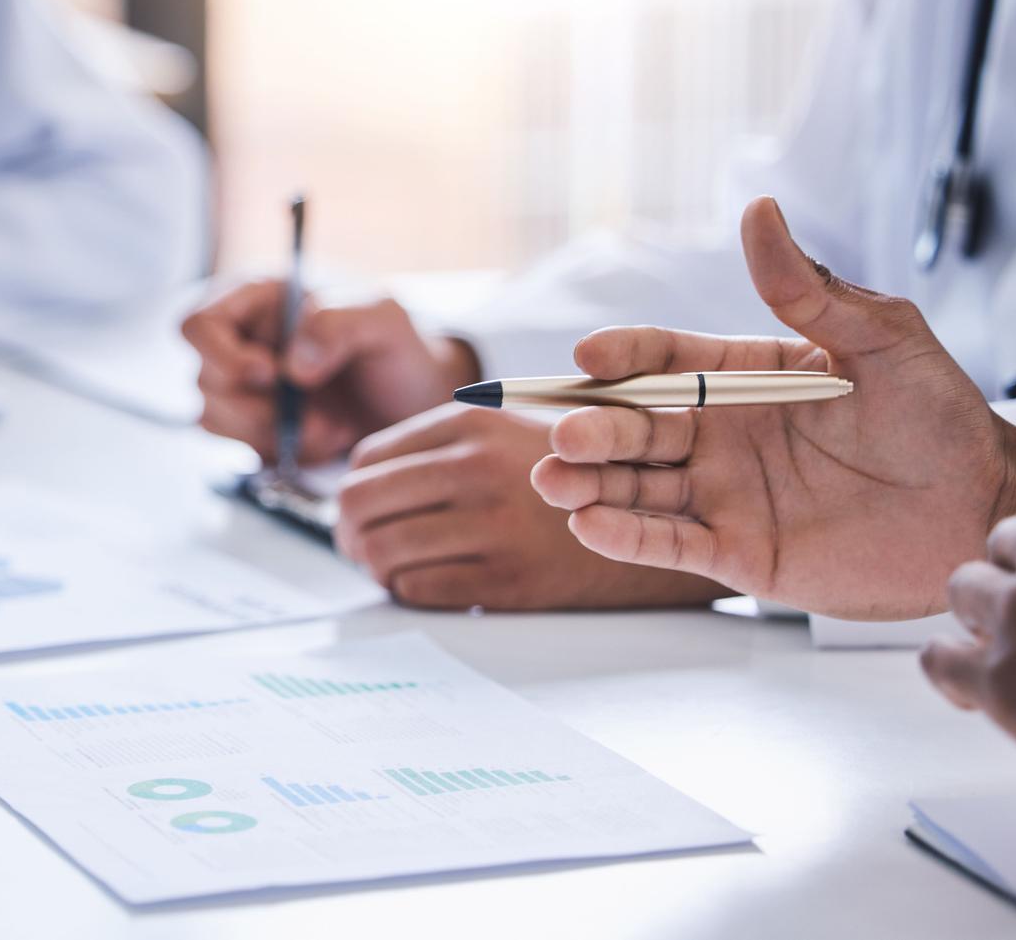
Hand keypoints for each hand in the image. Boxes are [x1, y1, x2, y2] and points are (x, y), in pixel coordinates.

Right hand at [182, 279, 477, 464]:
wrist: (416, 398)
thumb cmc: (395, 343)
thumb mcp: (382, 316)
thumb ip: (338, 323)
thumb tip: (293, 366)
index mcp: (256, 299)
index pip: (199, 324)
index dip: (221, 354)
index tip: (269, 374)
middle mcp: (240, 342)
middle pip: (204, 380)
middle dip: (259, 410)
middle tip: (319, 420)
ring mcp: (245, 388)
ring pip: (216, 419)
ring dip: (272, 434)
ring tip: (333, 430)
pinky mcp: (256, 428)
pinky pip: (244, 447)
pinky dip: (284, 452)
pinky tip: (326, 441)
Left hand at [336, 403, 730, 609]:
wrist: (668, 518)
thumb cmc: (584, 471)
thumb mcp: (520, 426)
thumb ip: (451, 438)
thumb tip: (363, 471)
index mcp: (472, 424)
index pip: (369, 459)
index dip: (353, 488)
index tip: (359, 507)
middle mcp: (476, 470)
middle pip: (360, 503)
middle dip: (348, 529)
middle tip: (357, 543)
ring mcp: (491, 526)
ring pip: (381, 550)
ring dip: (372, 565)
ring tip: (386, 566)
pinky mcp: (506, 580)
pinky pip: (417, 590)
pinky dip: (405, 591)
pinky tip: (422, 584)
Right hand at [531, 195, 1015, 619]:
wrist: (984, 512)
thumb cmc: (941, 418)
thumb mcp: (882, 339)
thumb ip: (809, 289)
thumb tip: (758, 210)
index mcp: (748, 375)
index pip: (669, 359)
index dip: (627, 358)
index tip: (589, 359)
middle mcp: (725, 433)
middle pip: (638, 426)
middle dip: (594, 428)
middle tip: (561, 433)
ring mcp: (728, 494)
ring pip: (637, 486)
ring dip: (588, 482)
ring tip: (552, 480)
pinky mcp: (740, 554)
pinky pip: (671, 544)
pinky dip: (627, 537)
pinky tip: (590, 524)